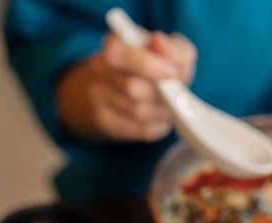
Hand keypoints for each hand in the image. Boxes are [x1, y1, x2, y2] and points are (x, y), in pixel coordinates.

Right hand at [57, 30, 196, 142]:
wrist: (122, 90)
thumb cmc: (151, 66)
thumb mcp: (168, 50)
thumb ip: (170, 47)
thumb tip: (161, 43)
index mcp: (113, 46)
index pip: (118, 54)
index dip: (147, 64)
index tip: (171, 72)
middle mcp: (98, 70)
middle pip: (131, 87)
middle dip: (159, 92)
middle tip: (174, 91)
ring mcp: (97, 99)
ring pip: (138, 111)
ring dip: (160, 110)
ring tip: (167, 104)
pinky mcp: (105, 123)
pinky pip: (141, 129)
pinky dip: (158, 124)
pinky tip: (159, 117)